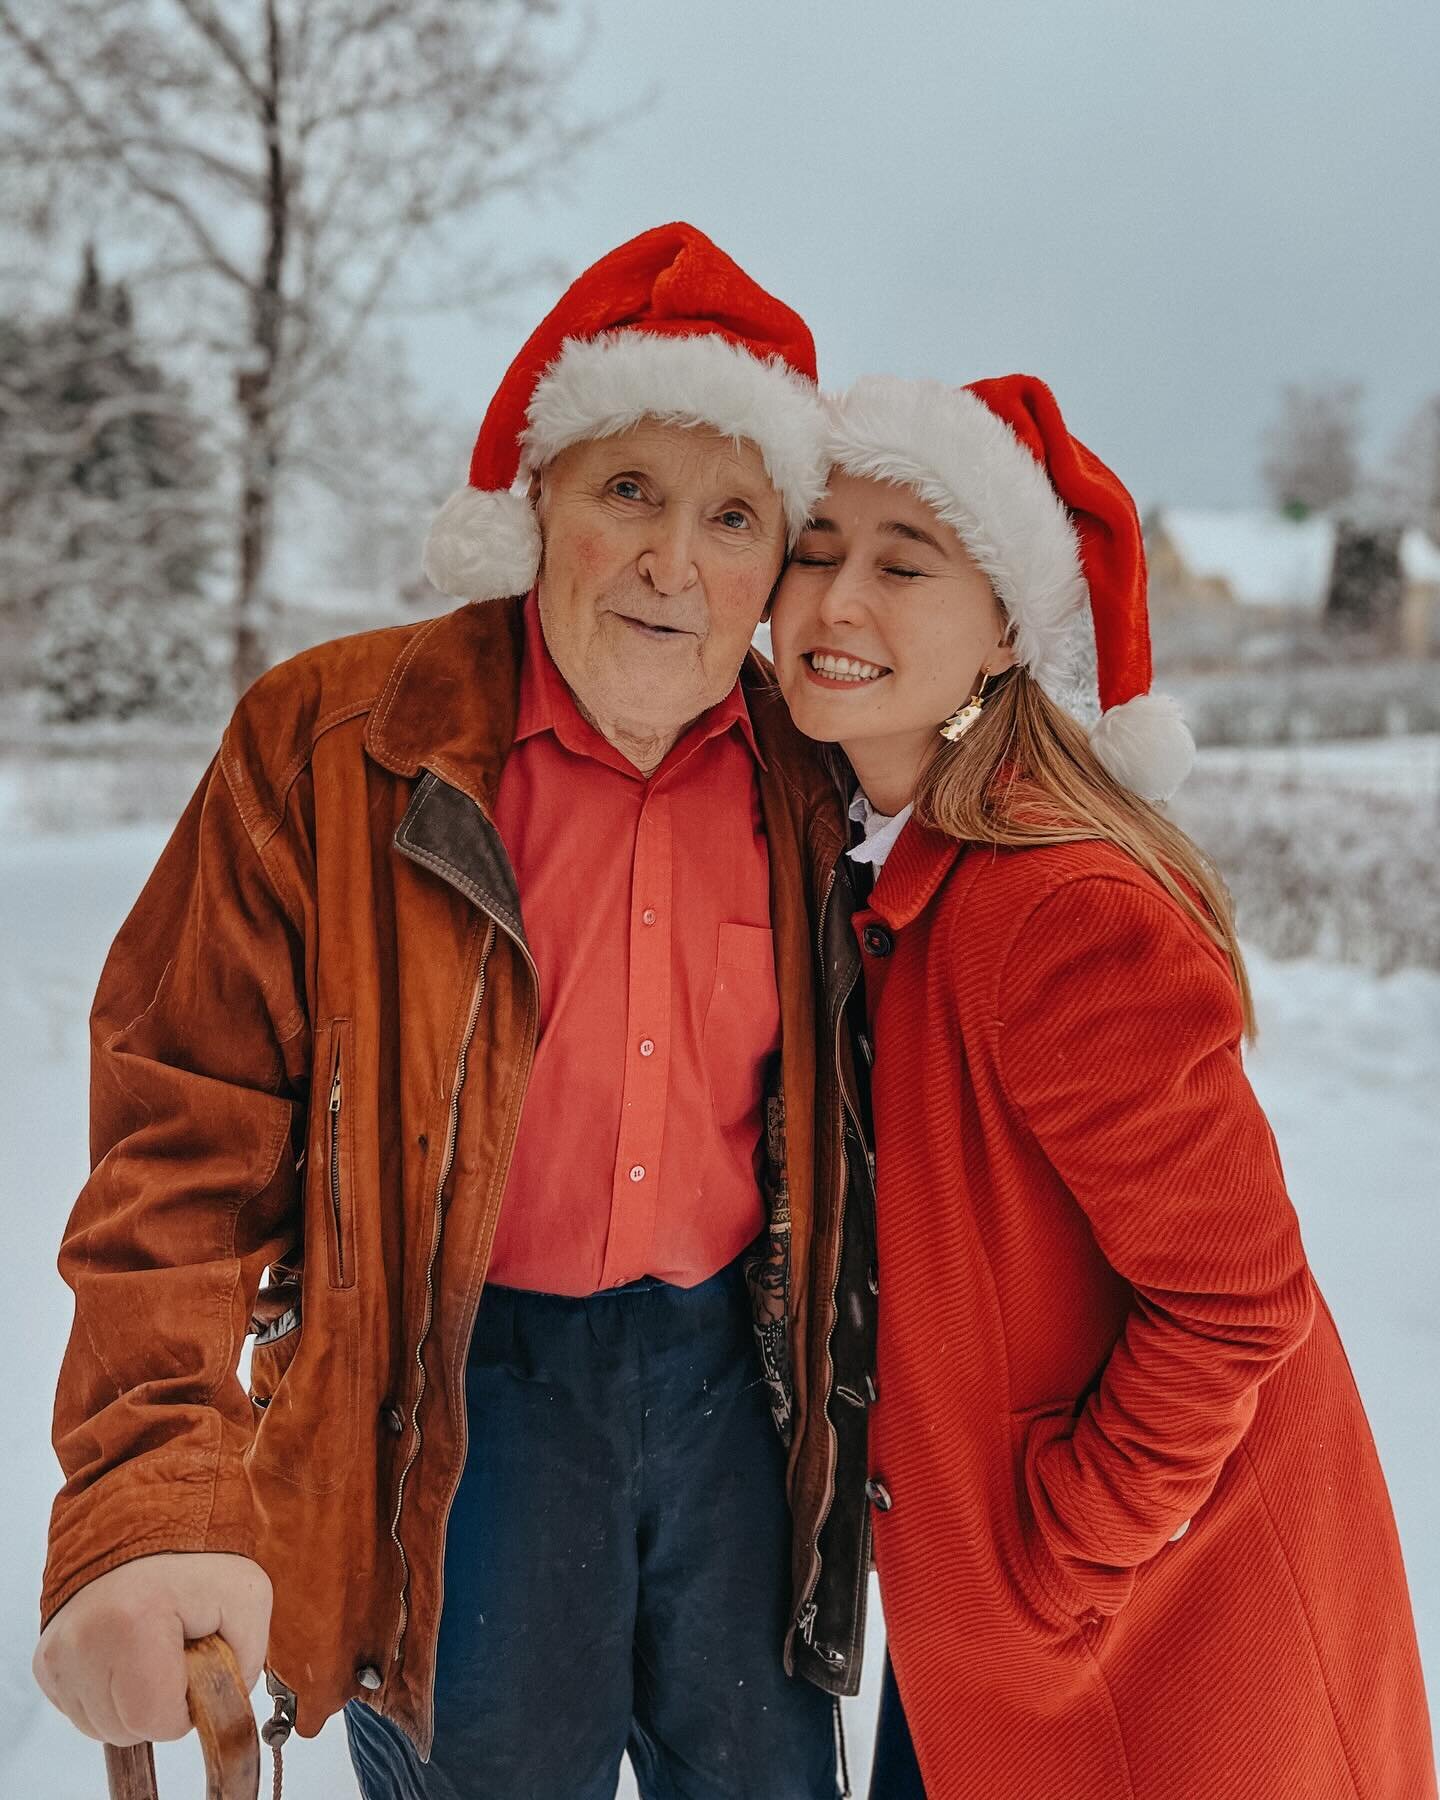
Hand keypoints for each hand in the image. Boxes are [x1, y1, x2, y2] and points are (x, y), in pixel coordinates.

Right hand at [33, 1551, 271, 1745]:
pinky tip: (126, 1657)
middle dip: (159, 1703)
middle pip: (126, 1728)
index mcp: (134, 1624)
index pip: (155, 1720)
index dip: (185, 1706)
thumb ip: (245, 1663)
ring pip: (100, 1726)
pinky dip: (107, 1694)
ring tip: (149, 1652)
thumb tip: (221, 1708)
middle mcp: (83, 1640)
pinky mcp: (45, 1660)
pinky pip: (80, 1709)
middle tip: (174, 1654)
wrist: (145, 1522)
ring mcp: (58, 1652)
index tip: (194, 1667)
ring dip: (131, 1702)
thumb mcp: (246, 1598)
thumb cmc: (196, 1555)